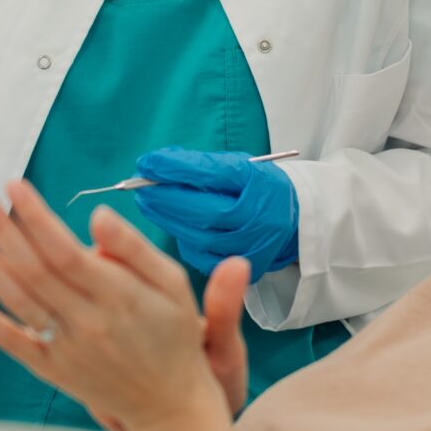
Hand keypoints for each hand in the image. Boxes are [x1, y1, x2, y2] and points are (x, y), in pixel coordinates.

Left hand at [0, 181, 245, 430]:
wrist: (168, 404)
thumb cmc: (173, 335)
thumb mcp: (173, 284)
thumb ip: (135, 249)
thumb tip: (99, 215)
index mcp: (119, 297)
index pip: (66, 251)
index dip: (36, 217)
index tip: (14, 186)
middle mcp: (87, 322)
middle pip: (33, 269)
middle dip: (0, 228)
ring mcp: (64, 348)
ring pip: (16, 298)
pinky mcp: (49, 369)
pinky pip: (9, 340)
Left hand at [129, 147, 300, 275]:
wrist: (292, 220)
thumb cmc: (257, 186)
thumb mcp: (238, 166)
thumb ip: (200, 166)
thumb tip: (156, 164)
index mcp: (259, 186)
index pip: (211, 176)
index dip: (175, 170)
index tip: (147, 163)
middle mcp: (257, 219)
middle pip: (204, 212)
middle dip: (166, 199)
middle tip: (139, 188)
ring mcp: (250, 247)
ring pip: (199, 237)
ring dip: (168, 220)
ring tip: (148, 203)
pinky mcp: (242, 267)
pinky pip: (202, 255)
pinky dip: (183, 239)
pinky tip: (172, 225)